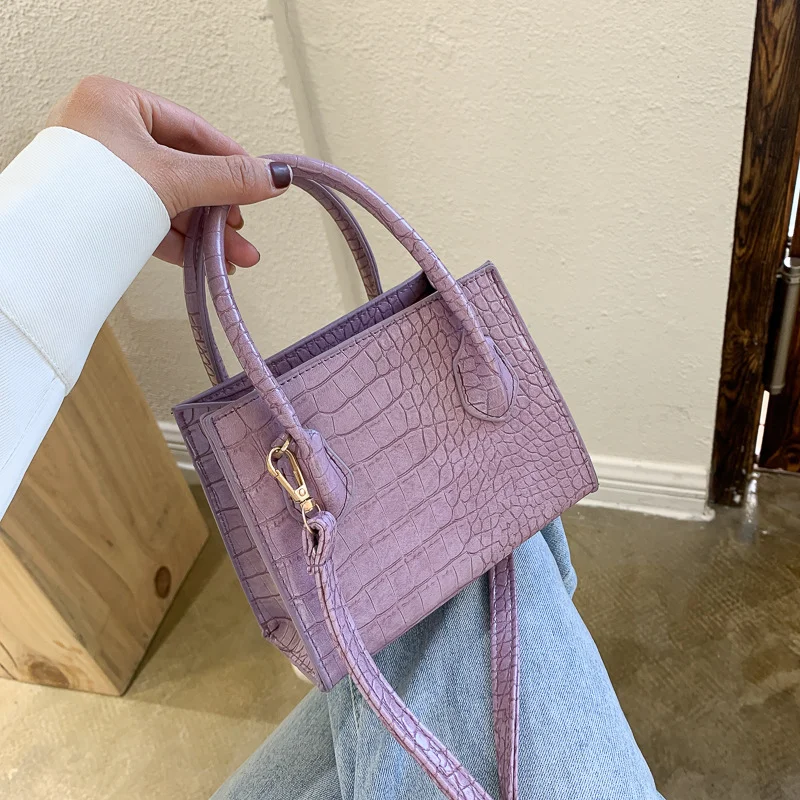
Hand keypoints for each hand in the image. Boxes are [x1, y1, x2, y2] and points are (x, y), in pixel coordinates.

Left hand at [46, 75, 291, 271]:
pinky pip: (150, 220)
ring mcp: (103, 175)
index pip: (191, 129)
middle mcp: (107, 134)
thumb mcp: (174, 179)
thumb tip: (274, 176)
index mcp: (117, 104)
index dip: (230, 158)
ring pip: (169, 200)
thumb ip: (228, 179)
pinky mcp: (99, 211)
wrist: (41, 249)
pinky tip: (207, 260)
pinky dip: (180, 241)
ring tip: (234, 257)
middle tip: (243, 229)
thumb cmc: (92, 192)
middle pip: (184, 170)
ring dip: (205, 232)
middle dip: (220, 209)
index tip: (258, 180)